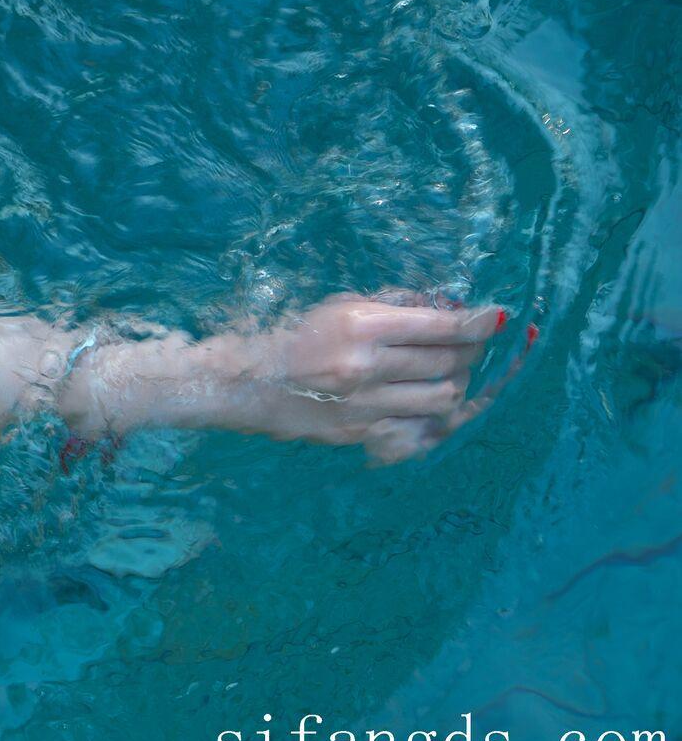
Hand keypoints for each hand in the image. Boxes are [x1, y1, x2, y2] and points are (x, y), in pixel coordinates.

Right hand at [195, 292, 506, 464]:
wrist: (246, 381)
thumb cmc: (293, 333)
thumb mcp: (339, 306)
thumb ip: (392, 305)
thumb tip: (443, 306)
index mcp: (360, 326)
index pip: (440, 328)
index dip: (476, 323)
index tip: (495, 317)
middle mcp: (366, 367)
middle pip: (447, 363)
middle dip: (470, 351)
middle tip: (472, 343)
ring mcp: (366, 406)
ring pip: (442, 397)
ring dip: (455, 382)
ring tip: (448, 371)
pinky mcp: (363, 434)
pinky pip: (420, 428)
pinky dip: (433, 414)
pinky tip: (427, 401)